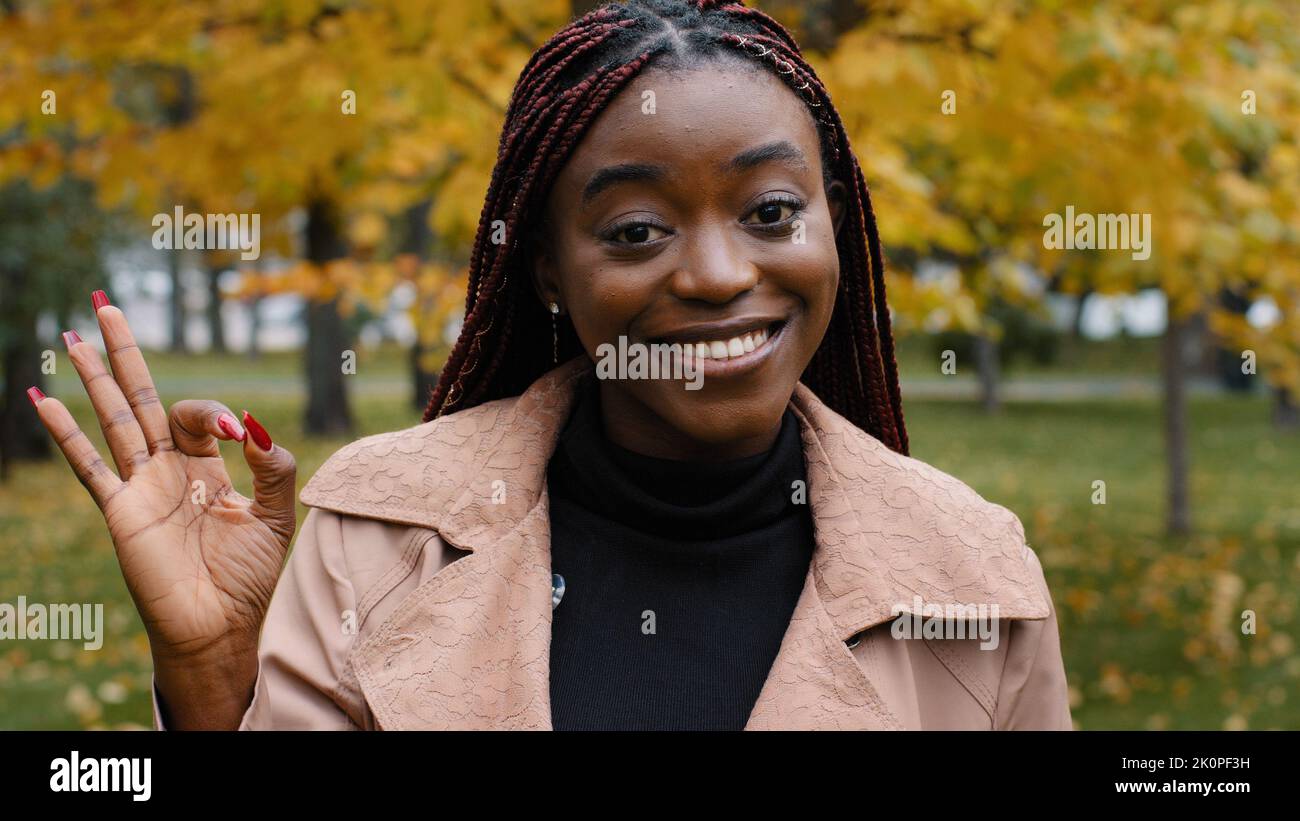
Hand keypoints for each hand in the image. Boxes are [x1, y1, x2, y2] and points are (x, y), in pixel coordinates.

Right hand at [30, 292, 295, 724]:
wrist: (220, 626)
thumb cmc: (249, 578)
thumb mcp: (276, 517)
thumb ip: (273, 468)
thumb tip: (253, 424)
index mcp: (208, 468)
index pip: (197, 416)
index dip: (212, 413)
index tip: (234, 432)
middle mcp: (169, 470)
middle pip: (142, 399)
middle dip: (126, 353)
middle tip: (106, 305)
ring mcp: (140, 487)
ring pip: (113, 419)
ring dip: (94, 377)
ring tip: (73, 335)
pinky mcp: (120, 510)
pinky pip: (88, 464)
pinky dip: (65, 432)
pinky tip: (43, 399)